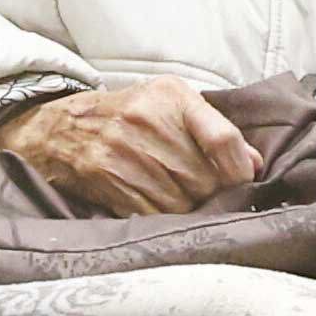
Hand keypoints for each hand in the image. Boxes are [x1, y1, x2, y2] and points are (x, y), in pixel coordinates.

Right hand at [0, 76, 264, 216]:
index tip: (247, 183)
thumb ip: (214, 129)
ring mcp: (125, 152)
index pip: (223, 138)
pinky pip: (154, 213)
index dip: (241, 170)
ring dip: (193, 211)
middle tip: (217, 200)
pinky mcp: (107, 179)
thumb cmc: (127, 114)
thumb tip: (255, 165)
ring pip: (182, 201)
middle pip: (205, 179)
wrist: (60, 127)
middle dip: (217, 196)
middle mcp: (147, 121)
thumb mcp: (171, 102)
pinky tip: (168, 213)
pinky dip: (167, 219)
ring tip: (192, 206)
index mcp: (171, 96)